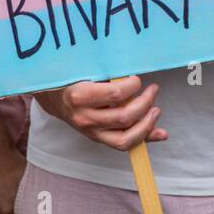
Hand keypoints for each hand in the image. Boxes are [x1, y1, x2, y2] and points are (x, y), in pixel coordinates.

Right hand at [36, 75, 167, 150]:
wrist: (52, 97)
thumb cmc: (72, 78)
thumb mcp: (86, 69)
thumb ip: (109, 72)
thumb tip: (135, 74)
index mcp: (79, 96)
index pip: (115, 94)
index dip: (132, 86)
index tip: (137, 79)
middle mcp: (84, 118)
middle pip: (123, 117)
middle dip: (145, 103)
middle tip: (153, 89)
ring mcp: (91, 131)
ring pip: (125, 138)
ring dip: (147, 124)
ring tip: (156, 110)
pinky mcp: (97, 139)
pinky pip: (124, 144)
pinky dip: (146, 138)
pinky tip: (161, 132)